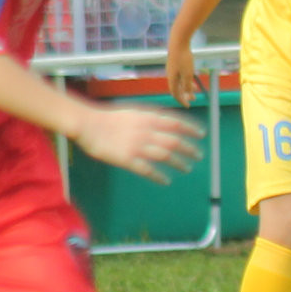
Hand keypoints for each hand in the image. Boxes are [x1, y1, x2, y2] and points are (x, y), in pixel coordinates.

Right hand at [71, 104, 202, 184]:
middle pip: (174, 141)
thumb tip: (167, 121)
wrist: (88, 124)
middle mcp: (146, 131)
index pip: (176, 122)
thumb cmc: (109, 117)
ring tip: (187, 168)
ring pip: (165, 156)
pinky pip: (148, 170)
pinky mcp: (128, 160)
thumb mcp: (134, 111)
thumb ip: (150, 117)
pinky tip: (166, 181)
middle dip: (189, 148)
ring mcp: (137, 146)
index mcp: (148, 117)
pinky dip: (159, 176)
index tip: (202, 134)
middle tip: (199, 155)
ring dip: (178, 163)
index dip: (191, 129)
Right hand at [165, 38, 201, 106]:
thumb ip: (187, 85)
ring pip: (179, 81)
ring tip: (196, 88)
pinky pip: (180, 75)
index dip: (182, 101)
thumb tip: (188, 95)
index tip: (188, 105)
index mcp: (172, 79)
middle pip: (177, 88)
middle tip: (194, 98)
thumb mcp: (188, 74)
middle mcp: (170, 75)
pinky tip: (192, 76)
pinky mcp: (174, 63)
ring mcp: (171, 69)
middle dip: (185, 95)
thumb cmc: (183, 58)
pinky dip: (186, 79)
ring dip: (187, 86)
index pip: (176, 94)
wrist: (178, 41)